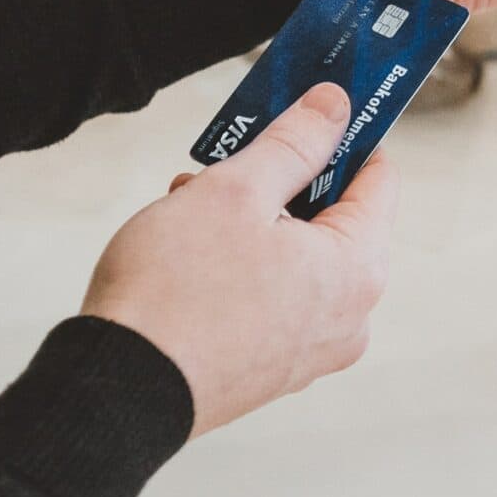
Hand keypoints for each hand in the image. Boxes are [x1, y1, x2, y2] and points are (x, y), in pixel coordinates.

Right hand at [83, 84, 396, 437]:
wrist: (119, 390)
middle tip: (229, 165)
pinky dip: (244, 268)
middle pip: (335, 221)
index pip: (378, 180)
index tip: (307, 114)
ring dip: (254, 224)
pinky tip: (192, 252)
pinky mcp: (272, 372)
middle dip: (282, 184)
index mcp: (359, 269)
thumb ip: (294, 142)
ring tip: (193, 204)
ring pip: (298, 260)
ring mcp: (311, 352)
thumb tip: (336, 106)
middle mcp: (350, 317)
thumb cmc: (177, 291)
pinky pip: (275, 300)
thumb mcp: (238, 190)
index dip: (343, 138)